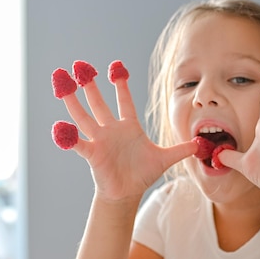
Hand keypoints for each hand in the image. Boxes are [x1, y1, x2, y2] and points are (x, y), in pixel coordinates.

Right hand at [53, 61, 195, 200]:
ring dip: (72, 99)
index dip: (121, 84)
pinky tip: (59, 127)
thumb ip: (181, 150)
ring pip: (84, 115)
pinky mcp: (92, 154)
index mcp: (128, 127)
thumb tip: (200, 144)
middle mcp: (111, 129)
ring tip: (61, 82)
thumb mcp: (165, 159)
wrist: (127, 193)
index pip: (124, 101)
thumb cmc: (142, 174)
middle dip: (90, 84)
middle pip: (99, 102)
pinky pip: (78, 143)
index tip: (117, 67)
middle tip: (80, 65)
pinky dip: (68, 136)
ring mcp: (99, 140)